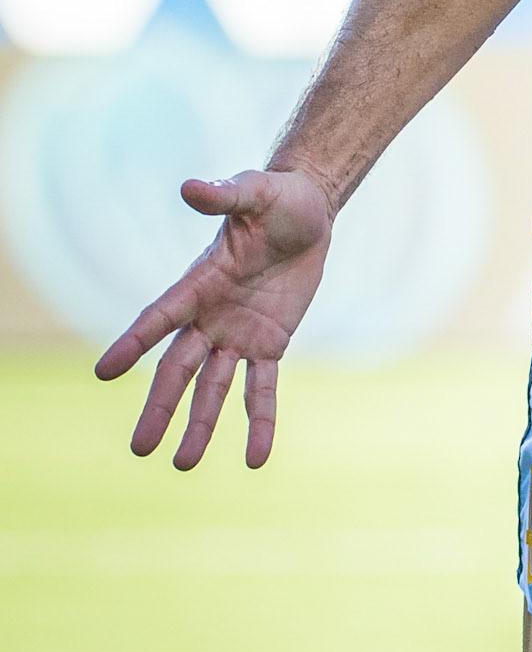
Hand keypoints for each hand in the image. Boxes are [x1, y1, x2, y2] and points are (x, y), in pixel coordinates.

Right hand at [95, 168, 334, 470]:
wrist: (307, 212)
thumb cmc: (275, 198)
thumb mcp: (254, 193)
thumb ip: (224, 196)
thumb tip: (191, 186)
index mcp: (199, 282)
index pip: (161, 317)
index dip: (134, 343)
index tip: (105, 371)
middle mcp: (210, 316)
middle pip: (178, 369)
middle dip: (160, 406)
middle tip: (139, 448)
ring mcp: (237, 333)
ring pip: (212, 388)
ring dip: (200, 425)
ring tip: (183, 465)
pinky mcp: (268, 343)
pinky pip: (261, 388)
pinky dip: (260, 421)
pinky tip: (257, 457)